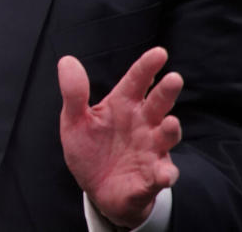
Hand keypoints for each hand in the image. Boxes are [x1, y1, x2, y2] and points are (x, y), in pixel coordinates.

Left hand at [57, 46, 182, 228]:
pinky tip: (165, 175)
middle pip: (158, 104)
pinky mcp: (151, 178)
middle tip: (174, 78)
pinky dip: (165, 174)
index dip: (147, 66)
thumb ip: (74, 93)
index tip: (159, 53)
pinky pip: (161, 175)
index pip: (137, 81)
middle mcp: (143, 124)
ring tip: (170, 123)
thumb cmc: (89, 148)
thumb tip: (67, 60)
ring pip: (166, 136)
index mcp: (123, 105)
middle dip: (167, 92)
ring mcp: (150, 150)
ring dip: (170, 130)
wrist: (96, 189)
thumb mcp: (74, 121)